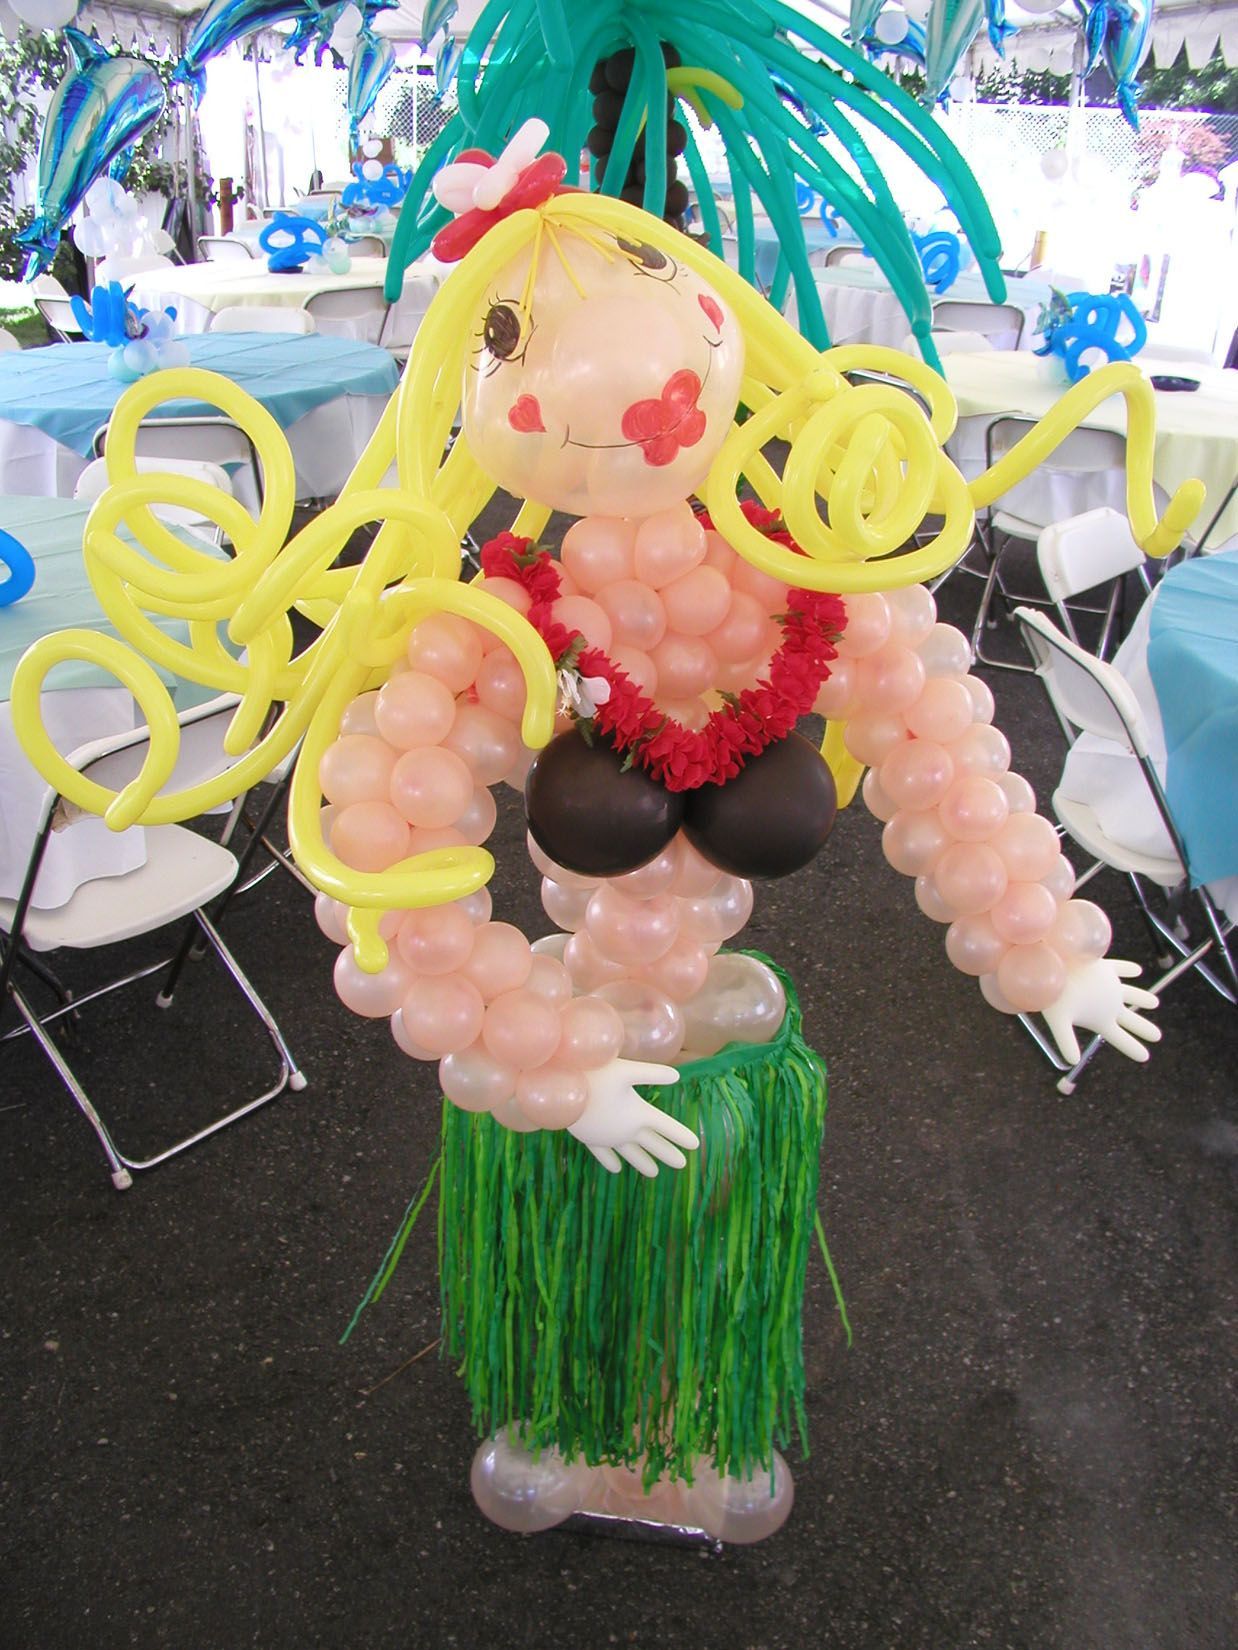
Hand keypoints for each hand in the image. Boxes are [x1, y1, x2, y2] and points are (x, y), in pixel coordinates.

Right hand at [567, 1058, 698, 1176]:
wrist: (558, 1089)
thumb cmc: (594, 1075)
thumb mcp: (626, 1070)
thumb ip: (652, 1073)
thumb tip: (677, 1076)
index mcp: (639, 1114)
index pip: (666, 1127)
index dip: (681, 1135)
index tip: (695, 1145)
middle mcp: (626, 1130)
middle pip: (652, 1144)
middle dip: (668, 1152)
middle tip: (682, 1164)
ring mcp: (608, 1137)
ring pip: (630, 1153)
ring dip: (643, 1162)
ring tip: (654, 1173)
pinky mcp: (590, 1139)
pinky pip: (604, 1154)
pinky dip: (611, 1161)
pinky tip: (616, 1169)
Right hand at [1042, 957, 1161, 1065]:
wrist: (1048, 967)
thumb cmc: (1053, 995)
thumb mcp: (1060, 1020)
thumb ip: (1066, 1040)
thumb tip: (1072, 1061)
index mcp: (1101, 1019)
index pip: (1120, 1038)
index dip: (1133, 1048)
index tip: (1145, 1058)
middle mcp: (1106, 1004)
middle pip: (1130, 1020)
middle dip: (1143, 1028)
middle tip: (1157, 1037)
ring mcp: (1107, 987)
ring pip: (1130, 994)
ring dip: (1142, 998)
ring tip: (1155, 1003)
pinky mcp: (1103, 968)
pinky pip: (1120, 968)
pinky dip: (1128, 969)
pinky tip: (1137, 970)